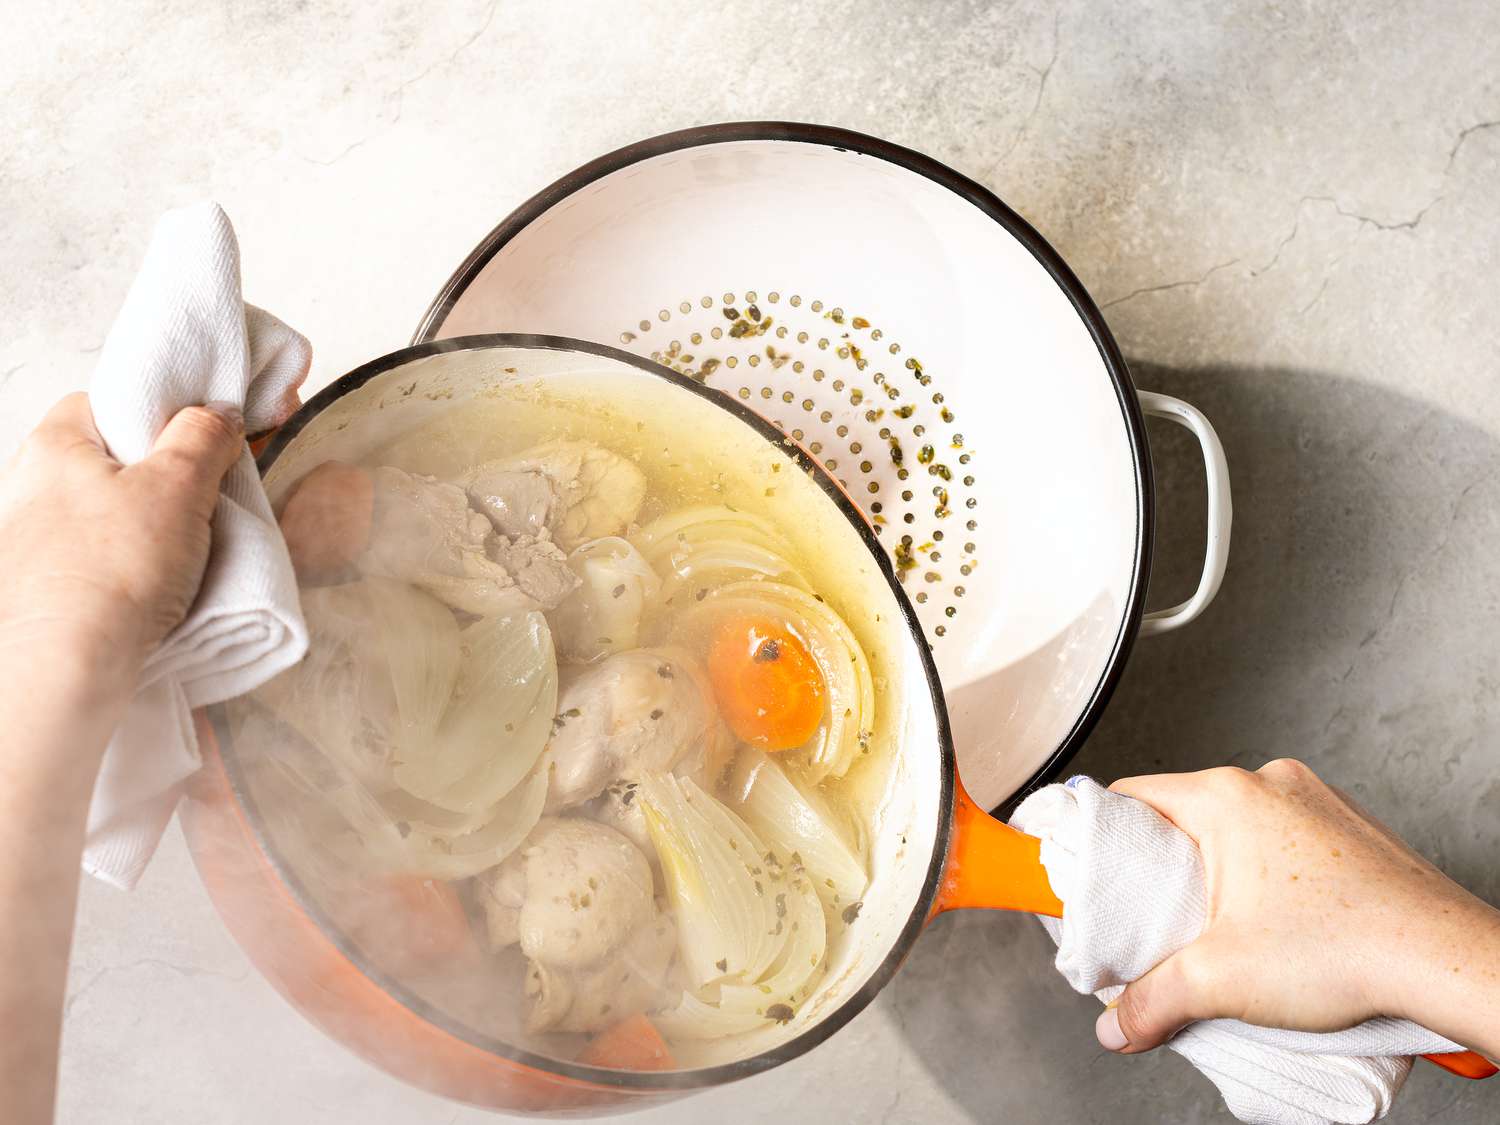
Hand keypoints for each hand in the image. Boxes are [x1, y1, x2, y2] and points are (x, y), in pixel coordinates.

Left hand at [0, 393, 245, 687]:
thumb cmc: (112, 571)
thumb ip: (203, 437)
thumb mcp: (179, 484)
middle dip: (166, 476)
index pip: (110, 403)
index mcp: (54, 445)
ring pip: (111, 514)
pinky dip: (136, 566)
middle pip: (115, 461)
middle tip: (208, 497)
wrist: (66, 668)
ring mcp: (32, 542)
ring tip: (192, 549)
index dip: (163, 415)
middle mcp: (30, 487)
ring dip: (154, 525)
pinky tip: (161, 586)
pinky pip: (102, 560)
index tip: (205, 439)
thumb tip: (216, 414)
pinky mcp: (45, 588)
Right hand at [1097, 758, 1499, 1057]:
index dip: (1100, 834)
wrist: (1445, 959)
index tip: (1089, 868)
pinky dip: (1265, 876)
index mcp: (1226, 797)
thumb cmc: (1351, 946)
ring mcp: (1315, 802)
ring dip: (1218, 874)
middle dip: (1163, 869)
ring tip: (1219, 931)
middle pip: (1182, 816)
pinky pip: (1281, 840)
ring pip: (1236, 829)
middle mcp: (1270, 784)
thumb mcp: (1222, 980)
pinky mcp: (1347, 829)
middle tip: (1154, 919)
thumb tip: (1120, 1023)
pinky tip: (1273, 927)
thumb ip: (1153, 1000)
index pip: (1131, 796)